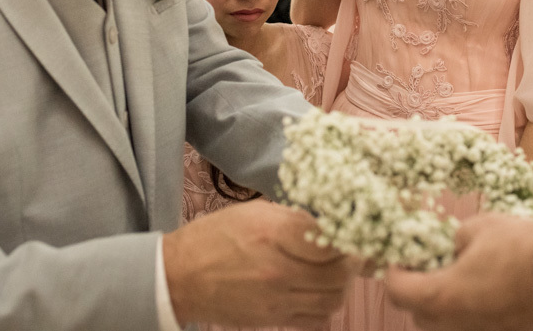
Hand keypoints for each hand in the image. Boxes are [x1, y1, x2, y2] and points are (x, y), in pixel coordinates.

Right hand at [164, 200, 358, 327]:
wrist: (180, 277)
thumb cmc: (216, 237)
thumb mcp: (254, 212)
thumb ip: (294, 219)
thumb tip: (330, 225)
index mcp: (272, 233)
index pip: (329, 239)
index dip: (347, 234)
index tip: (351, 229)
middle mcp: (278, 269)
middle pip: (339, 273)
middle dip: (352, 260)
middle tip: (352, 250)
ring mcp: (277, 299)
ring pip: (333, 299)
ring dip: (342, 284)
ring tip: (337, 270)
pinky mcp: (273, 319)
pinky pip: (316, 319)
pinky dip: (326, 306)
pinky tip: (320, 290)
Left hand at [385, 213, 532, 330]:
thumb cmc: (522, 250)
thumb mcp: (480, 227)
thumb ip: (456, 238)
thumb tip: (454, 245)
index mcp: (439, 297)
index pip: (395, 289)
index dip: (394, 268)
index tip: (403, 255)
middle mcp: (453, 326)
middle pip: (419, 312)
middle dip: (420, 287)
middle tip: (432, 263)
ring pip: (446, 323)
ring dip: (447, 301)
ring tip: (464, 274)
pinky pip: (473, 325)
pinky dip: (472, 309)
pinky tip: (488, 287)